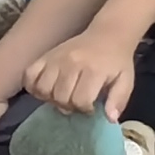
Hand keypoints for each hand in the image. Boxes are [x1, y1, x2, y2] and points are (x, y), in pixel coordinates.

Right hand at [24, 30, 138, 119]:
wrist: (107, 35)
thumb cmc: (116, 62)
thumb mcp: (125, 81)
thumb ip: (118, 100)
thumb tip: (110, 119)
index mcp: (93, 70)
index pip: (80, 100)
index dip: (85, 110)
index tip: (90, 107)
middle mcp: (71, 63)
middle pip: (60, 97)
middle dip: (68, 106)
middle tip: (76, 103)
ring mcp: (55, 59)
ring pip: (43, 89)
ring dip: (51, 99)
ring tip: (61, 97)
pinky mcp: (45, 56)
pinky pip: (28, 75)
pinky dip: (32, 87)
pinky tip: (44, 90)